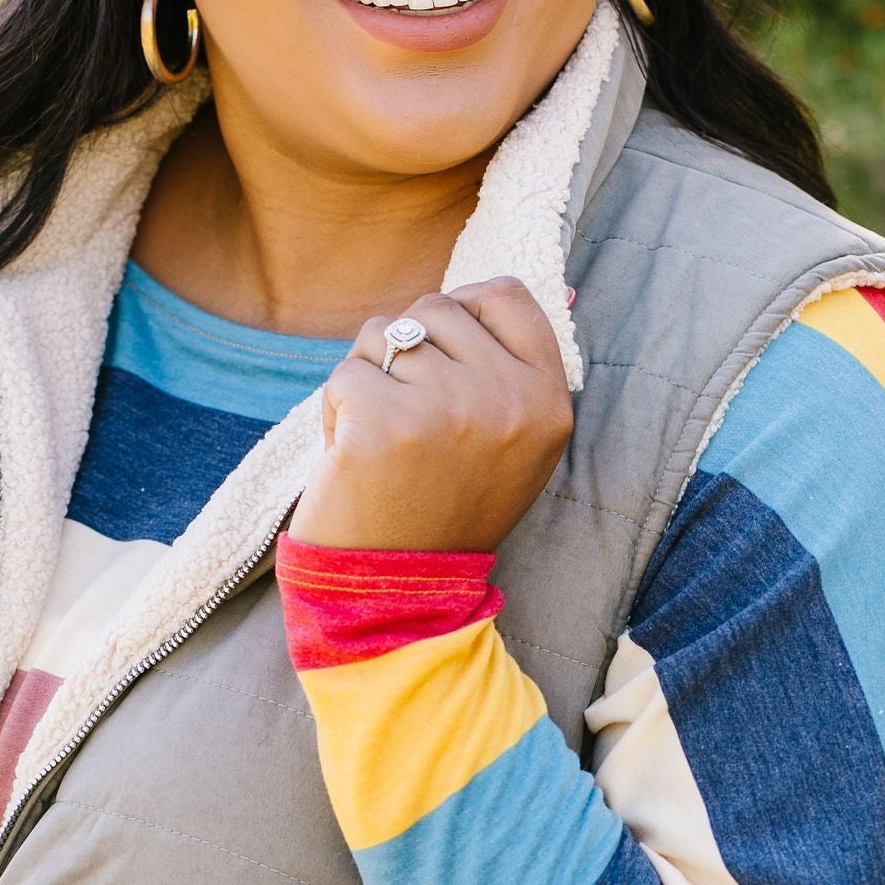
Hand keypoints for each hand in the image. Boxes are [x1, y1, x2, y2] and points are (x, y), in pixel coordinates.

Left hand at [292, 279, 573, 552]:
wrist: (399, 591)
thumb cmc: (446, 509)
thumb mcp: (513, 446)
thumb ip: (511, 371)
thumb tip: (495, 293)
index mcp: (549, 402)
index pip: (507, 296)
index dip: (465, 310)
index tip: (443, 352)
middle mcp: (507, 400)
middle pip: (436, 307)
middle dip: (407, 350)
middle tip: (409, 418)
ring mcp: (447, 407)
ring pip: (383, 335)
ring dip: (370, 380)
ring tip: (384, 441)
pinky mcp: (385, 421)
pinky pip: (346, 373)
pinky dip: (336, 411)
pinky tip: (353, 458)